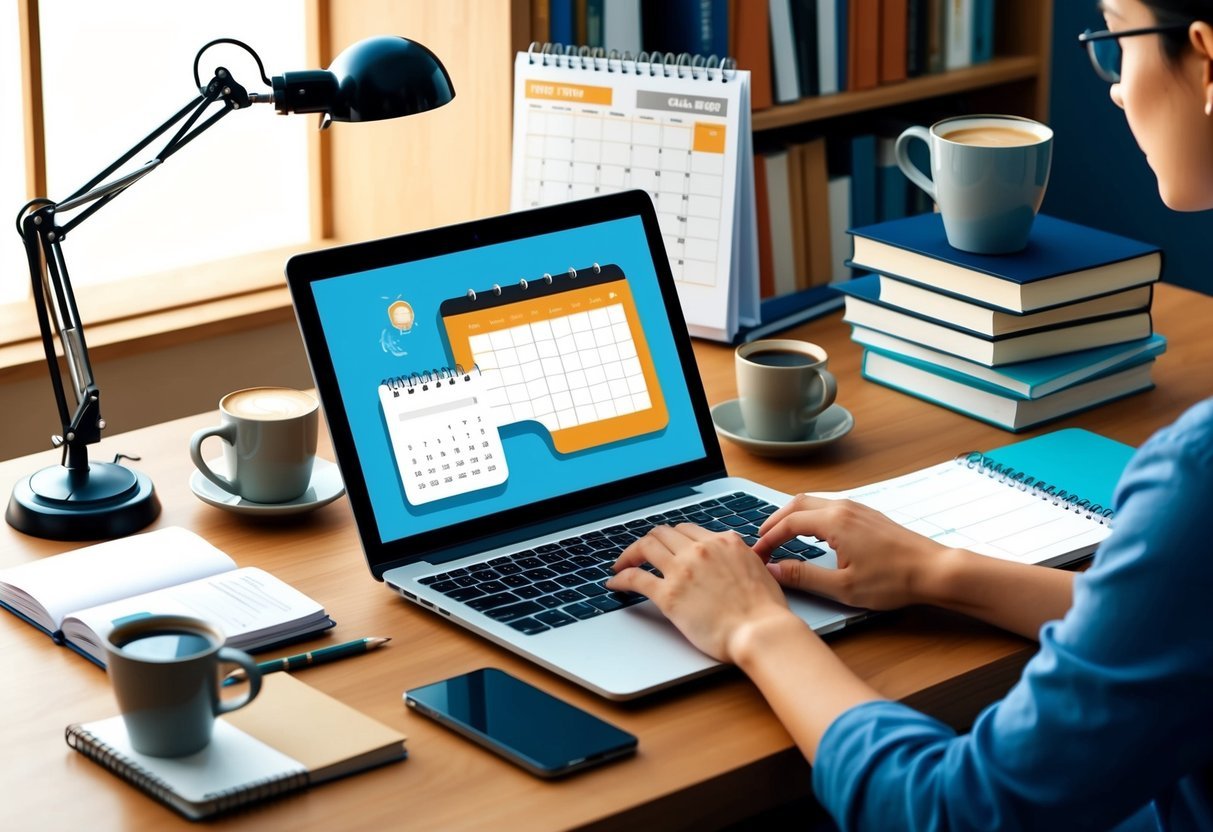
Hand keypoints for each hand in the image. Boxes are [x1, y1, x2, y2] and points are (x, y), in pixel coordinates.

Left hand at [606, 524, 797, 663]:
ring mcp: (682, 570)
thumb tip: (737, 560)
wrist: (760, 631)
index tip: (666, 546)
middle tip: (641, 552)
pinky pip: (635, 577)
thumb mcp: (759, 570)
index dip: (673, 538)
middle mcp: (700, 549)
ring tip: (621, 563)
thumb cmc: (765, 611)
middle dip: (649, 541)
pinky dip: (621, 577)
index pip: (688, 530)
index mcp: (723, 542)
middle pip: (663, 532)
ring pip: (646, 546)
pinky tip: (615, 583)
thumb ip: (741, 559)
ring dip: (630, 553)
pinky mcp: (668, 594)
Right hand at [753, 495, 951, 610]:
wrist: (934, 571)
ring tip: (781, 534)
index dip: (768, 539)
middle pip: (797, 503)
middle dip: (775, 520)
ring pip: (814, 502)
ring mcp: (858, 509)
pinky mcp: (868, 515)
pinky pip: (830, 506)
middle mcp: (844, 508)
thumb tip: (774, 569)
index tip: (757, 554)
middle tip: (762, 539)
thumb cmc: (894, 580)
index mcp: (834, 521)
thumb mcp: (842, 587)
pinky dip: (811, 516)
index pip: (788, 523)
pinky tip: (812, 533)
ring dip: (793, 515)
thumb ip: (803, 577)